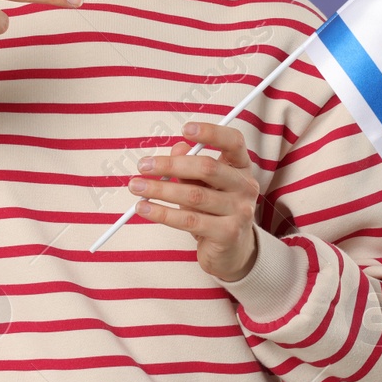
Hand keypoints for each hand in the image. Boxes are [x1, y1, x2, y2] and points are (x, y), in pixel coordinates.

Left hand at [128, 121, 261, 282]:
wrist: (231, 252)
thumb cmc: (214, 212)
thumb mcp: (204, 185)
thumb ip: (191, 166)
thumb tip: (177, 148)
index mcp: (241, 168)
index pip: (234, 142)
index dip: (211, 132)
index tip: (184, 129)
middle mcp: (245, 187)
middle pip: (207, 168)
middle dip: (170, 165)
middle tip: (143, 166)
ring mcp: (240, 212)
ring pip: (193, 195)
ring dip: (160, 189)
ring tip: (136, 187)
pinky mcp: (228, 234)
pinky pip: (189, 220)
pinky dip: (162, 213)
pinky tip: (144, 208)